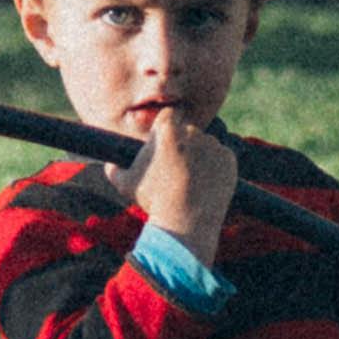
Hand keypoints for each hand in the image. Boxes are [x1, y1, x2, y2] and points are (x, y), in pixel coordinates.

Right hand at [129, 101, 238, 254]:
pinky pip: (221, 159)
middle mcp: (194, 131)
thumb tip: (110, 166)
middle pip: (188, 132)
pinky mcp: (229, 159)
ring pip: (206, 146)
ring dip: (199, 158)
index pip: (169, 116)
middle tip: (176, 169)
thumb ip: (114, 169)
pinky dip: (215, 169)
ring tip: (190, 182)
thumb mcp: (125, 183)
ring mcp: (214, 144)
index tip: (165, 144)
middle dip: (183, 146)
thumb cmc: (153, 200)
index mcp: (168, 128)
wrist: (185, 222)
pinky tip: (204, 185)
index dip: (166, 130)